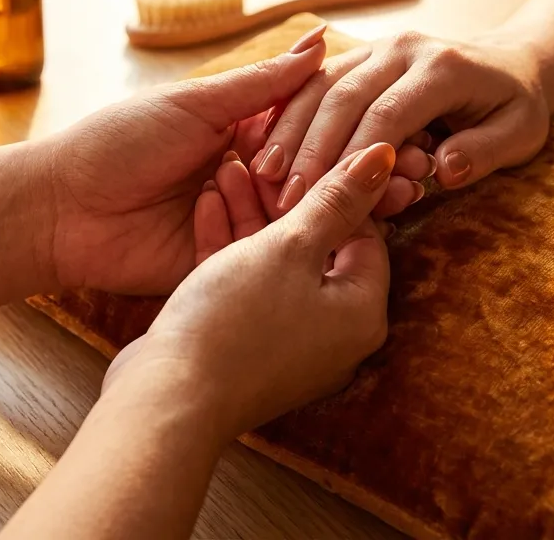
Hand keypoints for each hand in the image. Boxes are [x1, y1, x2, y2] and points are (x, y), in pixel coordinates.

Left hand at [44, 25, 327, 294]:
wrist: (64, 207)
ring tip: (230, 182)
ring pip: (289, 217)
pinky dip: (240, 230)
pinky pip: (256, 253)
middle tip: (282, 162)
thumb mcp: (196, 104)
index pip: (305, 126)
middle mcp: (249, 176)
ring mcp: (237, 221)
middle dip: (304, 169)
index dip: (321, 125)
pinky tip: (207, 209)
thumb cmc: (120, 142)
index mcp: (244, 131)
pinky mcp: (222, 262)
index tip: (332, 120)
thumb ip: (263, 81)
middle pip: (305, 175)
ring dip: (267, 197)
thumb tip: (323, 39)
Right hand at [103, 142, 395, 435]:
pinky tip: (207, 202)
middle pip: (320, 247)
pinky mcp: (247, 348)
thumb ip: (337, 199)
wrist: (167, 400)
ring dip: (252, 215)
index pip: (367, 233)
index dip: (335, 188)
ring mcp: (289, 345)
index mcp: (362, 313)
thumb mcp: (291, 247)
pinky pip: (247, 288)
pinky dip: (230, 249)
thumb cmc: (237, 322)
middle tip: (262, 157)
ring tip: (228, 167)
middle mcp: (335, 335)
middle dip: (285, 198)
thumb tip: (386, 155)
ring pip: (277, 264)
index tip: (303, 153)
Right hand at [254, 31, 550, 214]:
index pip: (387, 114)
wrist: (511, 63)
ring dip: (288, 131)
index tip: (324, 199)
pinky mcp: (359, 56)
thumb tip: (443, 172)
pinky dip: (288, 114)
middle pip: (343, 96)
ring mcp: (377, 47)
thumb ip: (484, 152)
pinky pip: (316, 82)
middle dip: (309, 149)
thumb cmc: (514, 107)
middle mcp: (403, 48)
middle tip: (284, 197)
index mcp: (442, 67)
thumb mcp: (520, 133)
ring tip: (264, 177)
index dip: (352, 158)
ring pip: (319, 85)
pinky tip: (267, 149)